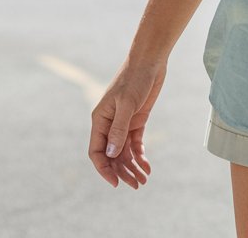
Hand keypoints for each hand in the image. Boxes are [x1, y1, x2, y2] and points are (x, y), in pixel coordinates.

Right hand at [89, 60, 166, 188]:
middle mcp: (109, 124)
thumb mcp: (127, 104)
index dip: (104, 169)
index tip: (115, 183)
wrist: (150, 61)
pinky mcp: (137, 120)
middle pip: (112, 156)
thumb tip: (112, 154)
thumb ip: (119, 129)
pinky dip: (140, 155)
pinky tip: (147, 166)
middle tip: (136, 185)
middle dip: (122, 171)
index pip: (97, 152)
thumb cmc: (135, 78)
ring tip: (144, 180)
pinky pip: (135, 143)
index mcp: (100, 120)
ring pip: (124, 152)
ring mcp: (123, 123)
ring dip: (132, 166)